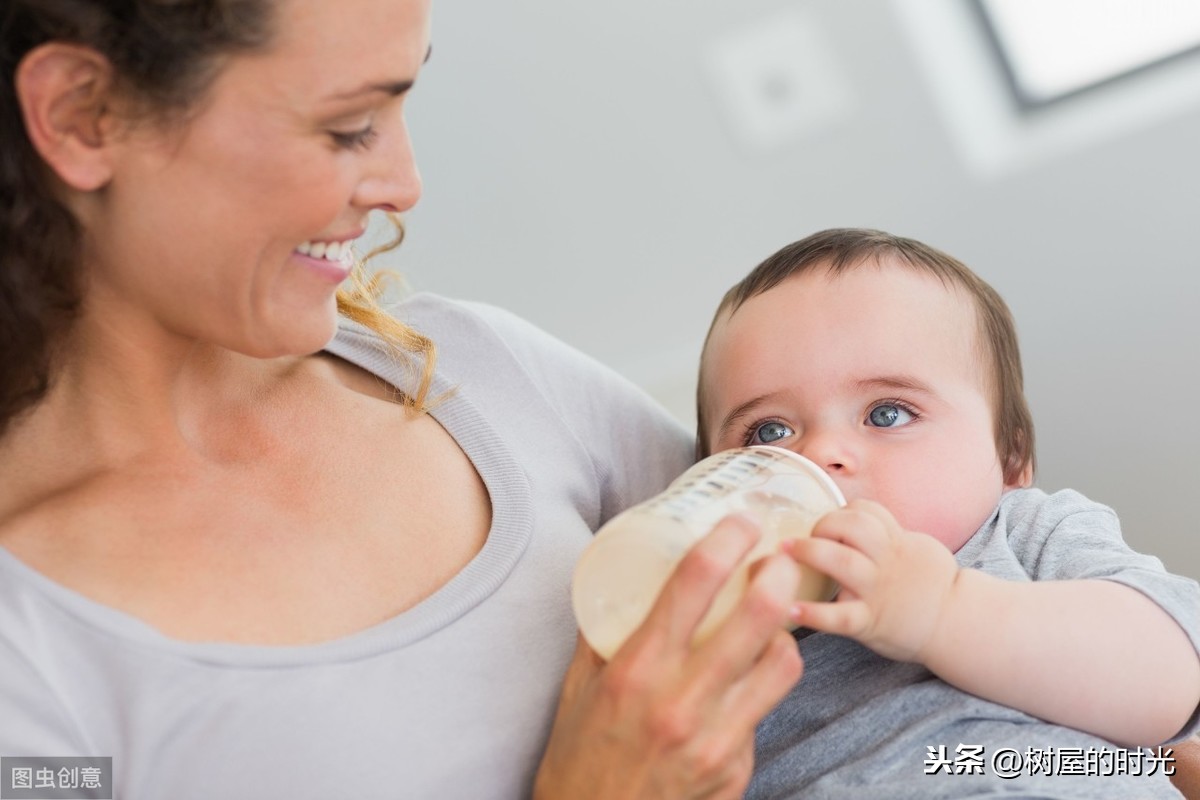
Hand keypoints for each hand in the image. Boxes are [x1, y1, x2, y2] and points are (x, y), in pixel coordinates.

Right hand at [534, 515, 803, 799]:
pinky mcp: (736, 770)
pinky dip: (756, 692)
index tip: (741, 523)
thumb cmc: (579, 758)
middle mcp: (681, 702)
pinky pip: (763, 714)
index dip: (727, 540)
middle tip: (778, 558)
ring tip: (773, 621)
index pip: (694, 583)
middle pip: (759, 616)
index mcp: (635, 670)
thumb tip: (625, 581)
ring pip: (783, 664)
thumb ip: (603, 634)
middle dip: (778, 573)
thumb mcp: (577, 689)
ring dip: (783, 634)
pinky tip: (738, 690)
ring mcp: (716, 740)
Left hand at [784, 499, 958, 662]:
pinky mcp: (870, 621)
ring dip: (810, 552)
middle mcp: (885, 563)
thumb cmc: (928, 586)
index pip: (868, 511)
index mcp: (895, 543)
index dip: (844, 510)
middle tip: (806, 535)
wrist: (955, 624)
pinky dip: (814, 614)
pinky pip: (840, 616)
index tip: (832, 521)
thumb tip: (853, 516)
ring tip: (784, 552)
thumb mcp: (915, 548)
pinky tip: (792, 610)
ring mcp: (876, 591)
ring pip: (843, 561)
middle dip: (825, 523)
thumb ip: (886, 534)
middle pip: (854, 527)